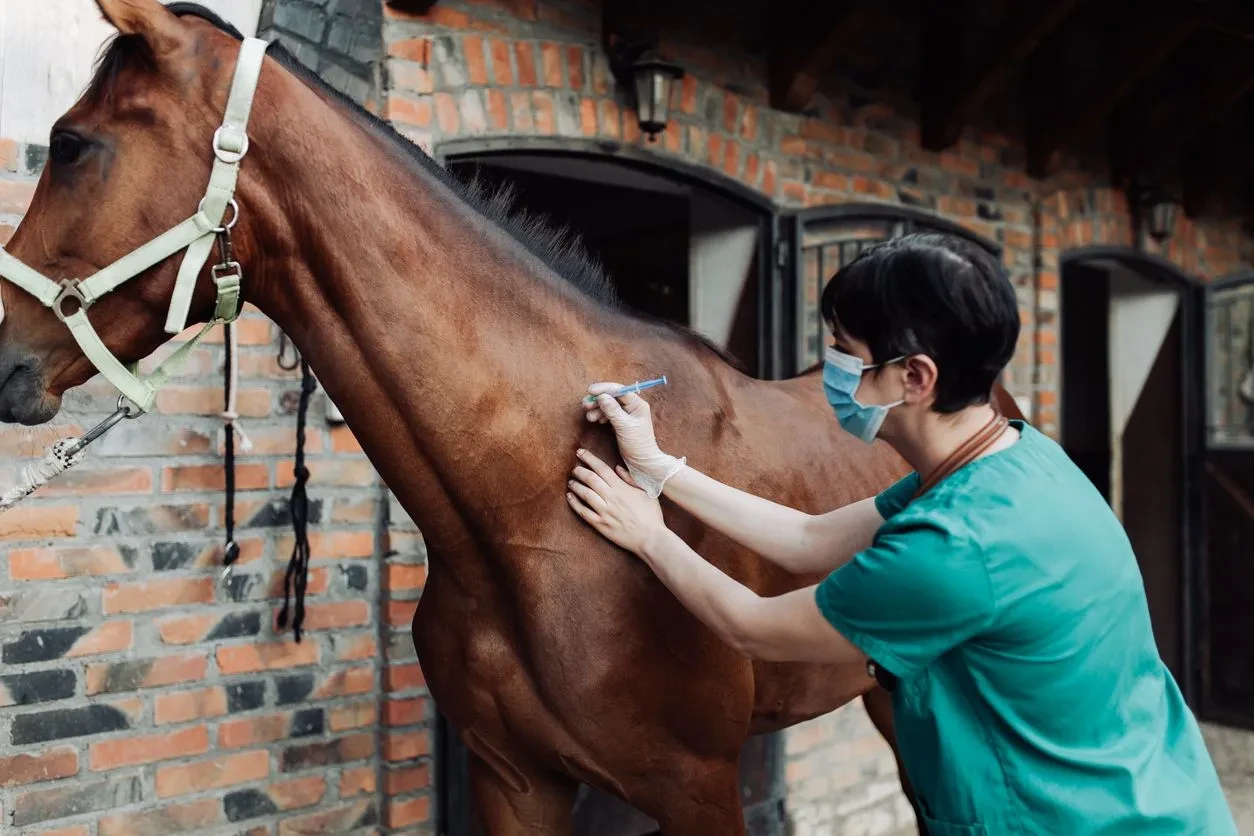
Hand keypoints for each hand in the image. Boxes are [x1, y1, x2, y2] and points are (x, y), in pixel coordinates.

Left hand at [567, 448, 666, 554]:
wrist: (650, 537)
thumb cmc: (651, 515)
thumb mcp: (646, 492)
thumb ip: (630, 479)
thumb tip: (617, 468)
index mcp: (621, 488)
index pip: (601, 468)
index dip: (589, 458)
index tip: (580, 452)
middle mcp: (611, 497)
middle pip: (590, 479)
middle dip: (579, 471)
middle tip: (574, 468)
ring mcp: (605, 512)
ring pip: (585, 494)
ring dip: (575, 486)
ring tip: (571, 482)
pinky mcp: (601, 525)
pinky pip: (584, 512)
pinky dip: (575, 504)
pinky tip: (570, 497)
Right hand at [583, 382, 684, 496]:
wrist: (642, 462)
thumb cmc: (638, 444)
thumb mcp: (624, 426)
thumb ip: (613, 411)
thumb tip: (602, 396)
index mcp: (638, 404)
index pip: (620, 390)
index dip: (604, 388)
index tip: (590, 391)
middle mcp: (632, 407)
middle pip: (612, 397)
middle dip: (598, 400)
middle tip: (585, 404)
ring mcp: (626, 415)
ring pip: (608, 406)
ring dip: (597, 409)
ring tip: (589, 417)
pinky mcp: (620, 423)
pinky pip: (608, 414)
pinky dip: (600, 416)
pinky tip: (596, 421)